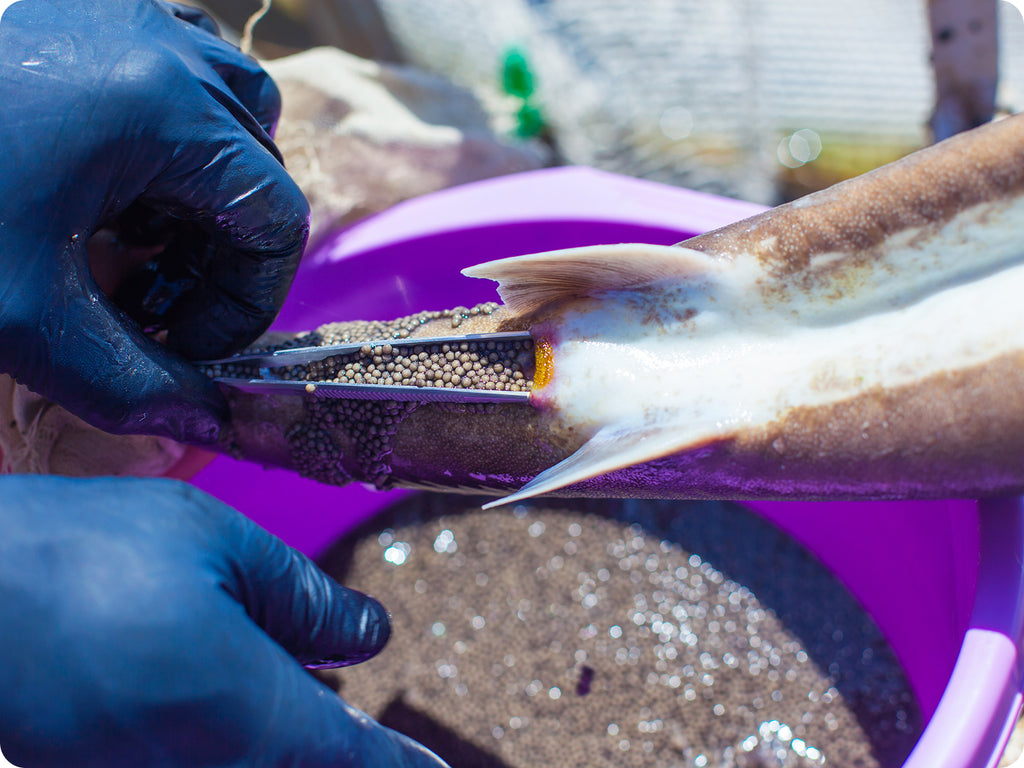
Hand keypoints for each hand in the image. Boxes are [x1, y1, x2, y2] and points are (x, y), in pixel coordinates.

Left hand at [0, 1, 309, 442]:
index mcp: (165, 110)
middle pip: (256, 165)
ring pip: (225, 110)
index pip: (275, 218)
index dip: (245, 300)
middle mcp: (161, 46)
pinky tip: (112, 177)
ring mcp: (121, 15)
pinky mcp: (83, 11)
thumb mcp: (25, 319)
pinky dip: (170, 133)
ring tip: (135, 233)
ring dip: (203, 187)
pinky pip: (173, 71)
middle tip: (149, 301)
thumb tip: (205, 422)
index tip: (183, 342)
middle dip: (220, 251)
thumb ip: (132, 384)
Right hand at [0, 476, 445, 767]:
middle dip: (335, 748)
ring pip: (248, 764)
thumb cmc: (81, 552)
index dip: (399, 765)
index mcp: (247, 715)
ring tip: (285, 685)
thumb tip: (368, 636)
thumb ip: (304, 598)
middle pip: (301, 765)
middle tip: (348, 703)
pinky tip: (217, 683)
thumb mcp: (215, 543)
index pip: (351, 759)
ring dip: (281, 739)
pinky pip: (190, 761)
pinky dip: (228, 739)